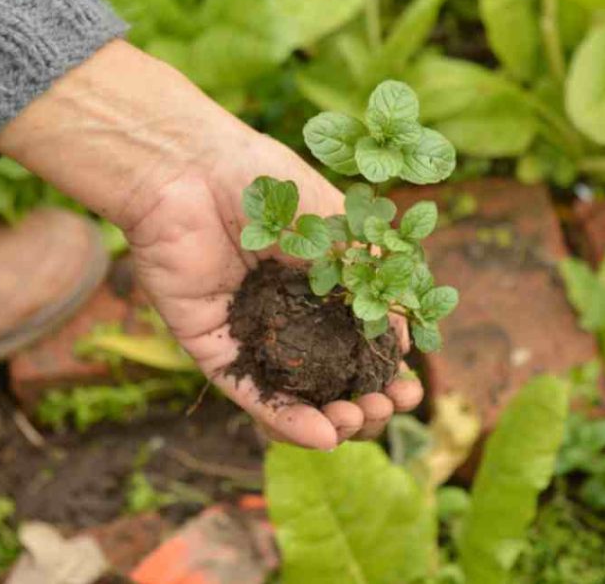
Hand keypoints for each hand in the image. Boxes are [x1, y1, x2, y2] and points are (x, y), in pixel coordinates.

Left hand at [0, 41, 422, 448]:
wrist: (192, 171)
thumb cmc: (267, 185)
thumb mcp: (338, 229)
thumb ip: (368, 282)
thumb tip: (403, 340)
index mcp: (318, 288)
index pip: (358, 346)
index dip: (386, 374)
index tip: (411, 388)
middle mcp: (286, 316)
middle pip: (328, 380)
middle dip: (363, 403)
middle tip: (386, 407)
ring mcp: (250, 334)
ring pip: (292, 397)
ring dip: (329, 419)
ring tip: (357, 420)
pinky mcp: (211, 346)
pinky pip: (249, 393)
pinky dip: (285, 418)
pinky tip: (321, 434)